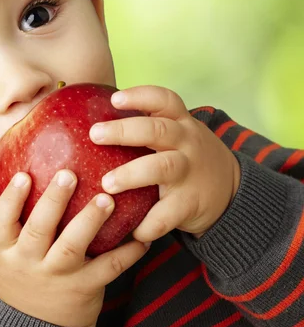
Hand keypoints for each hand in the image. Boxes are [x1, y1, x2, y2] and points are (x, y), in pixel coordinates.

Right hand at [0, 169, 149, 326]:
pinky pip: (108, 268)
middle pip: (38, 229)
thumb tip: (29, 170)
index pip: (0, 223)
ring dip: (90, 220)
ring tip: (106, 198)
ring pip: (72, 247)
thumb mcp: (9, 255)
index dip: (11, 199)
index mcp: (7, 252)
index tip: (24, 175)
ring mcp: (57, 277)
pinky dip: (127, 253)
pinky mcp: (84, 289)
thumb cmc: (25, 279)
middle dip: (53, 200)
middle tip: (69, 174)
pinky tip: (141, 237)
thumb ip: (17, 223)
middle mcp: (29, 263)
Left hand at [89, 85, 240, 242]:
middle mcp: (186, 143)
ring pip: (161, 168)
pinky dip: (149, 224)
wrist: (233, 192)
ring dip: (131, 174)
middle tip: (95, 134)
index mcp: (181, 123)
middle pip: (157, 130)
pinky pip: (168, 214)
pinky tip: (131, 231)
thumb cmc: (187, 157)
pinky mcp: (191, 203)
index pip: (164, 100)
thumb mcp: (178, 134)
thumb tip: (93, 120)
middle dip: (124, 131)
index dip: (140, 96)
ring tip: (106, 185)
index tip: (115, 98)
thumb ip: (147, 127)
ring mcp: (189, 172)